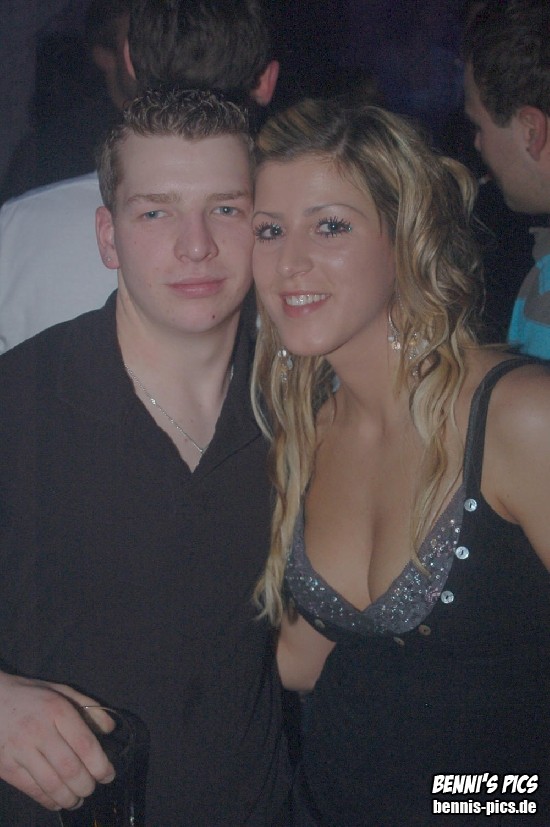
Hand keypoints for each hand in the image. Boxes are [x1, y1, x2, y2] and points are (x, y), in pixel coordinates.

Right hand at [0, 672, 114, 810]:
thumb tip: (110, 728)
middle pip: (70, 769)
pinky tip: (58, 801)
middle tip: (93, 787)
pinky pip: (32, 790)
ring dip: (70, 798)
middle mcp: (39, 731)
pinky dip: (49, 801)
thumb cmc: (31, 695)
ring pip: (51, 785)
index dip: (100, 765)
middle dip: (87, 786)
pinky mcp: (6, 766)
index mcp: (57, 710)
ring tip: (78, 799)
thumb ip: (88, 707)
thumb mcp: (62, 690)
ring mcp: (20, 750)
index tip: (108, 774)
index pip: (85, 744)